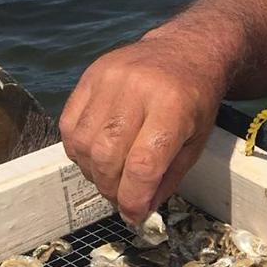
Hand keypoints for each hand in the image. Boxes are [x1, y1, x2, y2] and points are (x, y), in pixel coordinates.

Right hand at [60, 34, 224, 224]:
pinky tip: (94, 158)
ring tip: (110, 179)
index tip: (134, 216)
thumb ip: (168, 177)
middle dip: (112, 189)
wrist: (187, 50)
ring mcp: (109, 79)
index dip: (134, 198)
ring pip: (83, 143)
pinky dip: (77, 151)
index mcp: (172, 107)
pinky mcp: (90, 75)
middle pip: (108, 155)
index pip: (143, 164)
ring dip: (93, 173)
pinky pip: (69, 124)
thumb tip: (140, 210)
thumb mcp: (196, 141)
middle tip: (121, 200)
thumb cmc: (196, 100)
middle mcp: (137, 90)